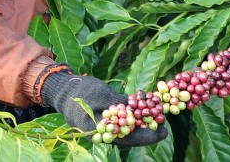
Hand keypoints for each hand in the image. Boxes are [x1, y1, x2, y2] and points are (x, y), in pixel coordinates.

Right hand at [40, 69, 167, 147]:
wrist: (65, 90)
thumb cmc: (80, 92)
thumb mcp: (100, 94)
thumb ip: (118, 104)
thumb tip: (137, 110)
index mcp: (100, 131)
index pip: (127, 138)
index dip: (147, 136)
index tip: (163, 132)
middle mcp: (104, 133)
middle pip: (130, 136)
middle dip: (148, 130)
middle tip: (165, 126)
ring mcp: (105, 127)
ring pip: (128, 129)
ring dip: (143, 122)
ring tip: (158, 116)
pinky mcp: (106, 120)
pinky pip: (123, 121)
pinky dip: (134, 115)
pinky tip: (145, 108)